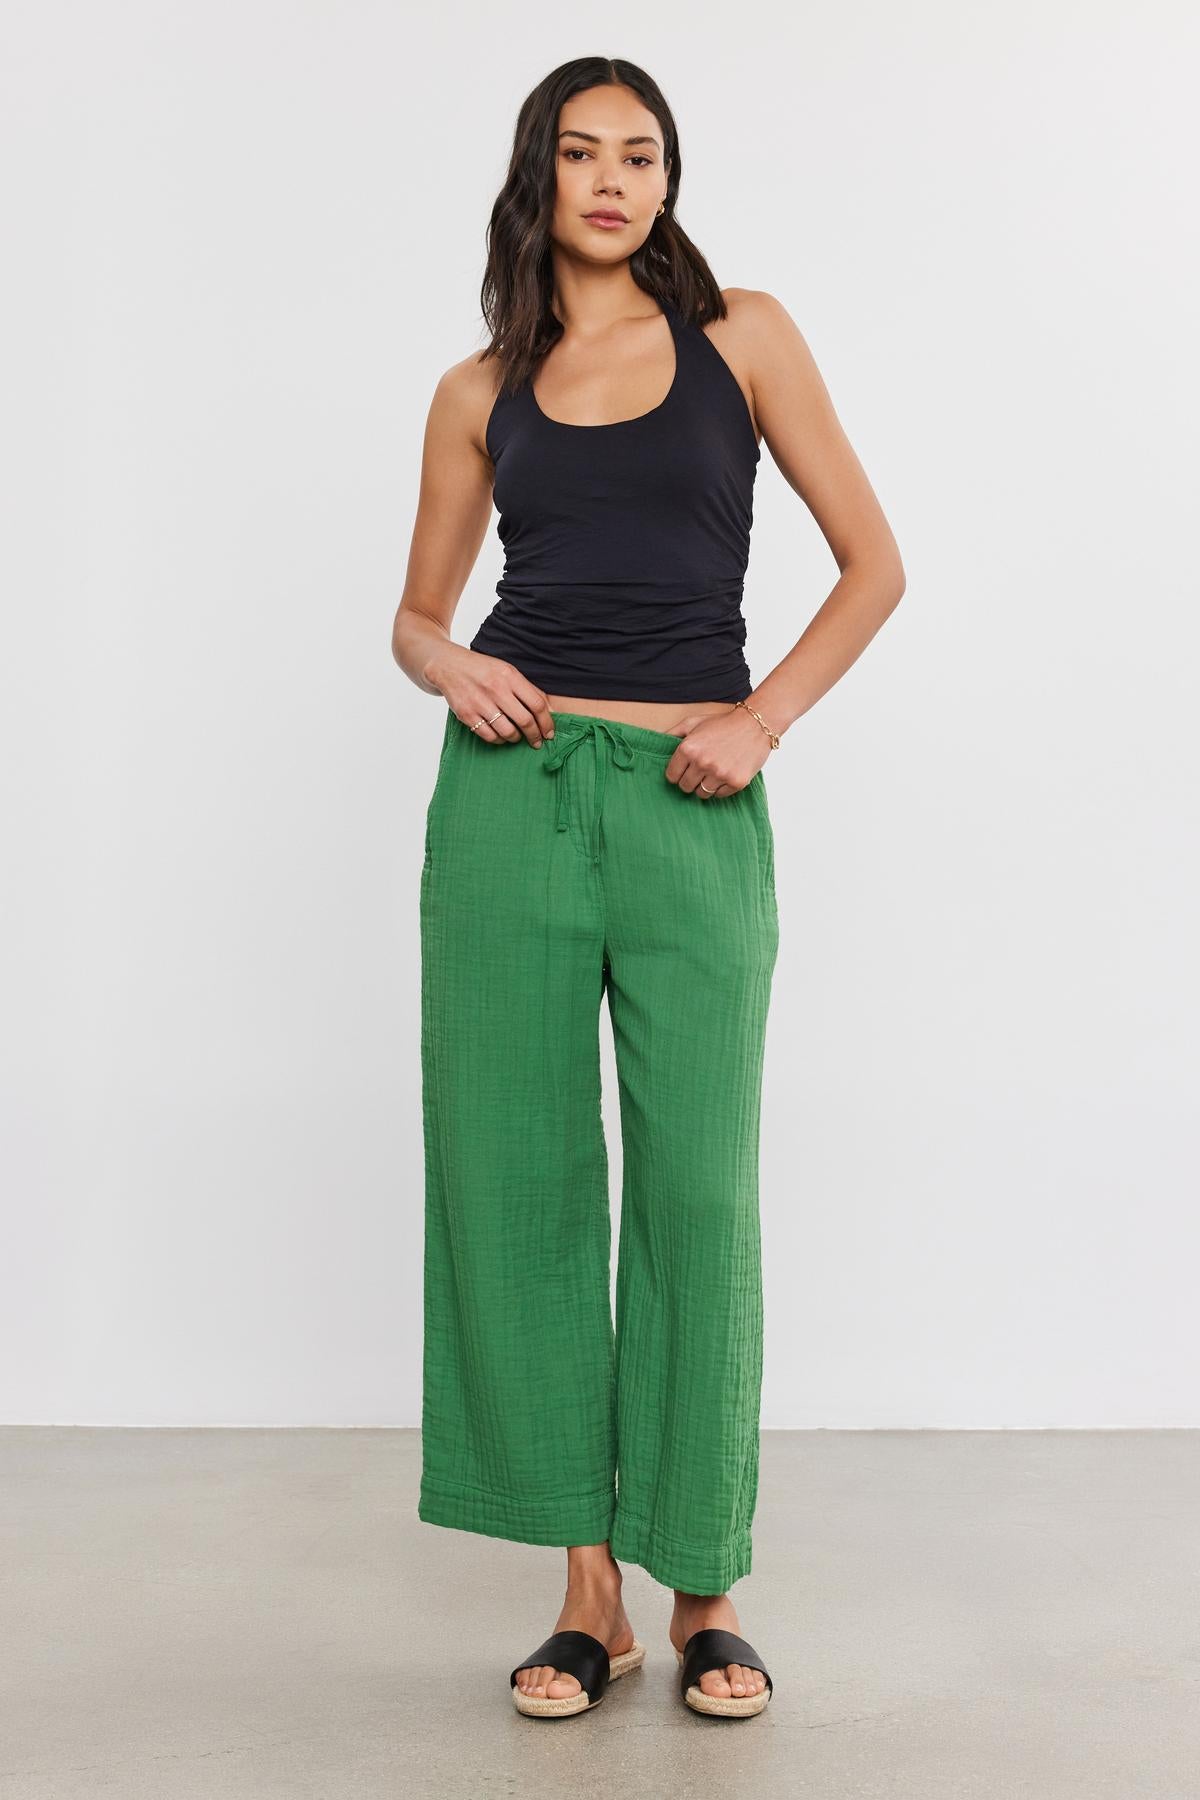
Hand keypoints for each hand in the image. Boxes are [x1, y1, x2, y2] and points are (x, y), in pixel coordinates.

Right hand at [423, 647, 554, 748]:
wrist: (448, 666)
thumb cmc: (483, 670)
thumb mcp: (507, 671)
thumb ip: (528, 689)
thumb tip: (549, 711)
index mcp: (509, 676)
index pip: (537, 704)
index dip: (546, 722)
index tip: (549, 732)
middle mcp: (496, 689)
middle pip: (525, 720)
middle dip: (535, 735)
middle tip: (537, 742)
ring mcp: (480, 703)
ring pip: (507, 731)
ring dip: (516, 738)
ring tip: (517, 737)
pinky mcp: (467, 714)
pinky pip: (489, 736)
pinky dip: (499, 740)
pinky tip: (501, 736)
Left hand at [661, 706, 771, 797]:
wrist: (755, 724)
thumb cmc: (722, 723)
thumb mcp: (693, 723)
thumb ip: (672, 733)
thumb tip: (655, 743)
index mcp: (688, 748)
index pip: (671, 776)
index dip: (677, 773)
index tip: (685, 769)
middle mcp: (702, 763)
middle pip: (685, 787)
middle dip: (690, 780)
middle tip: (700, 770)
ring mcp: (719, 774)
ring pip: (701, 794)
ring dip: (705, 785)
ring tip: (713, 771)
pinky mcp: (736, 782)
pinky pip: (719, 795)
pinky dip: (721, 788)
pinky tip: (726, 773)